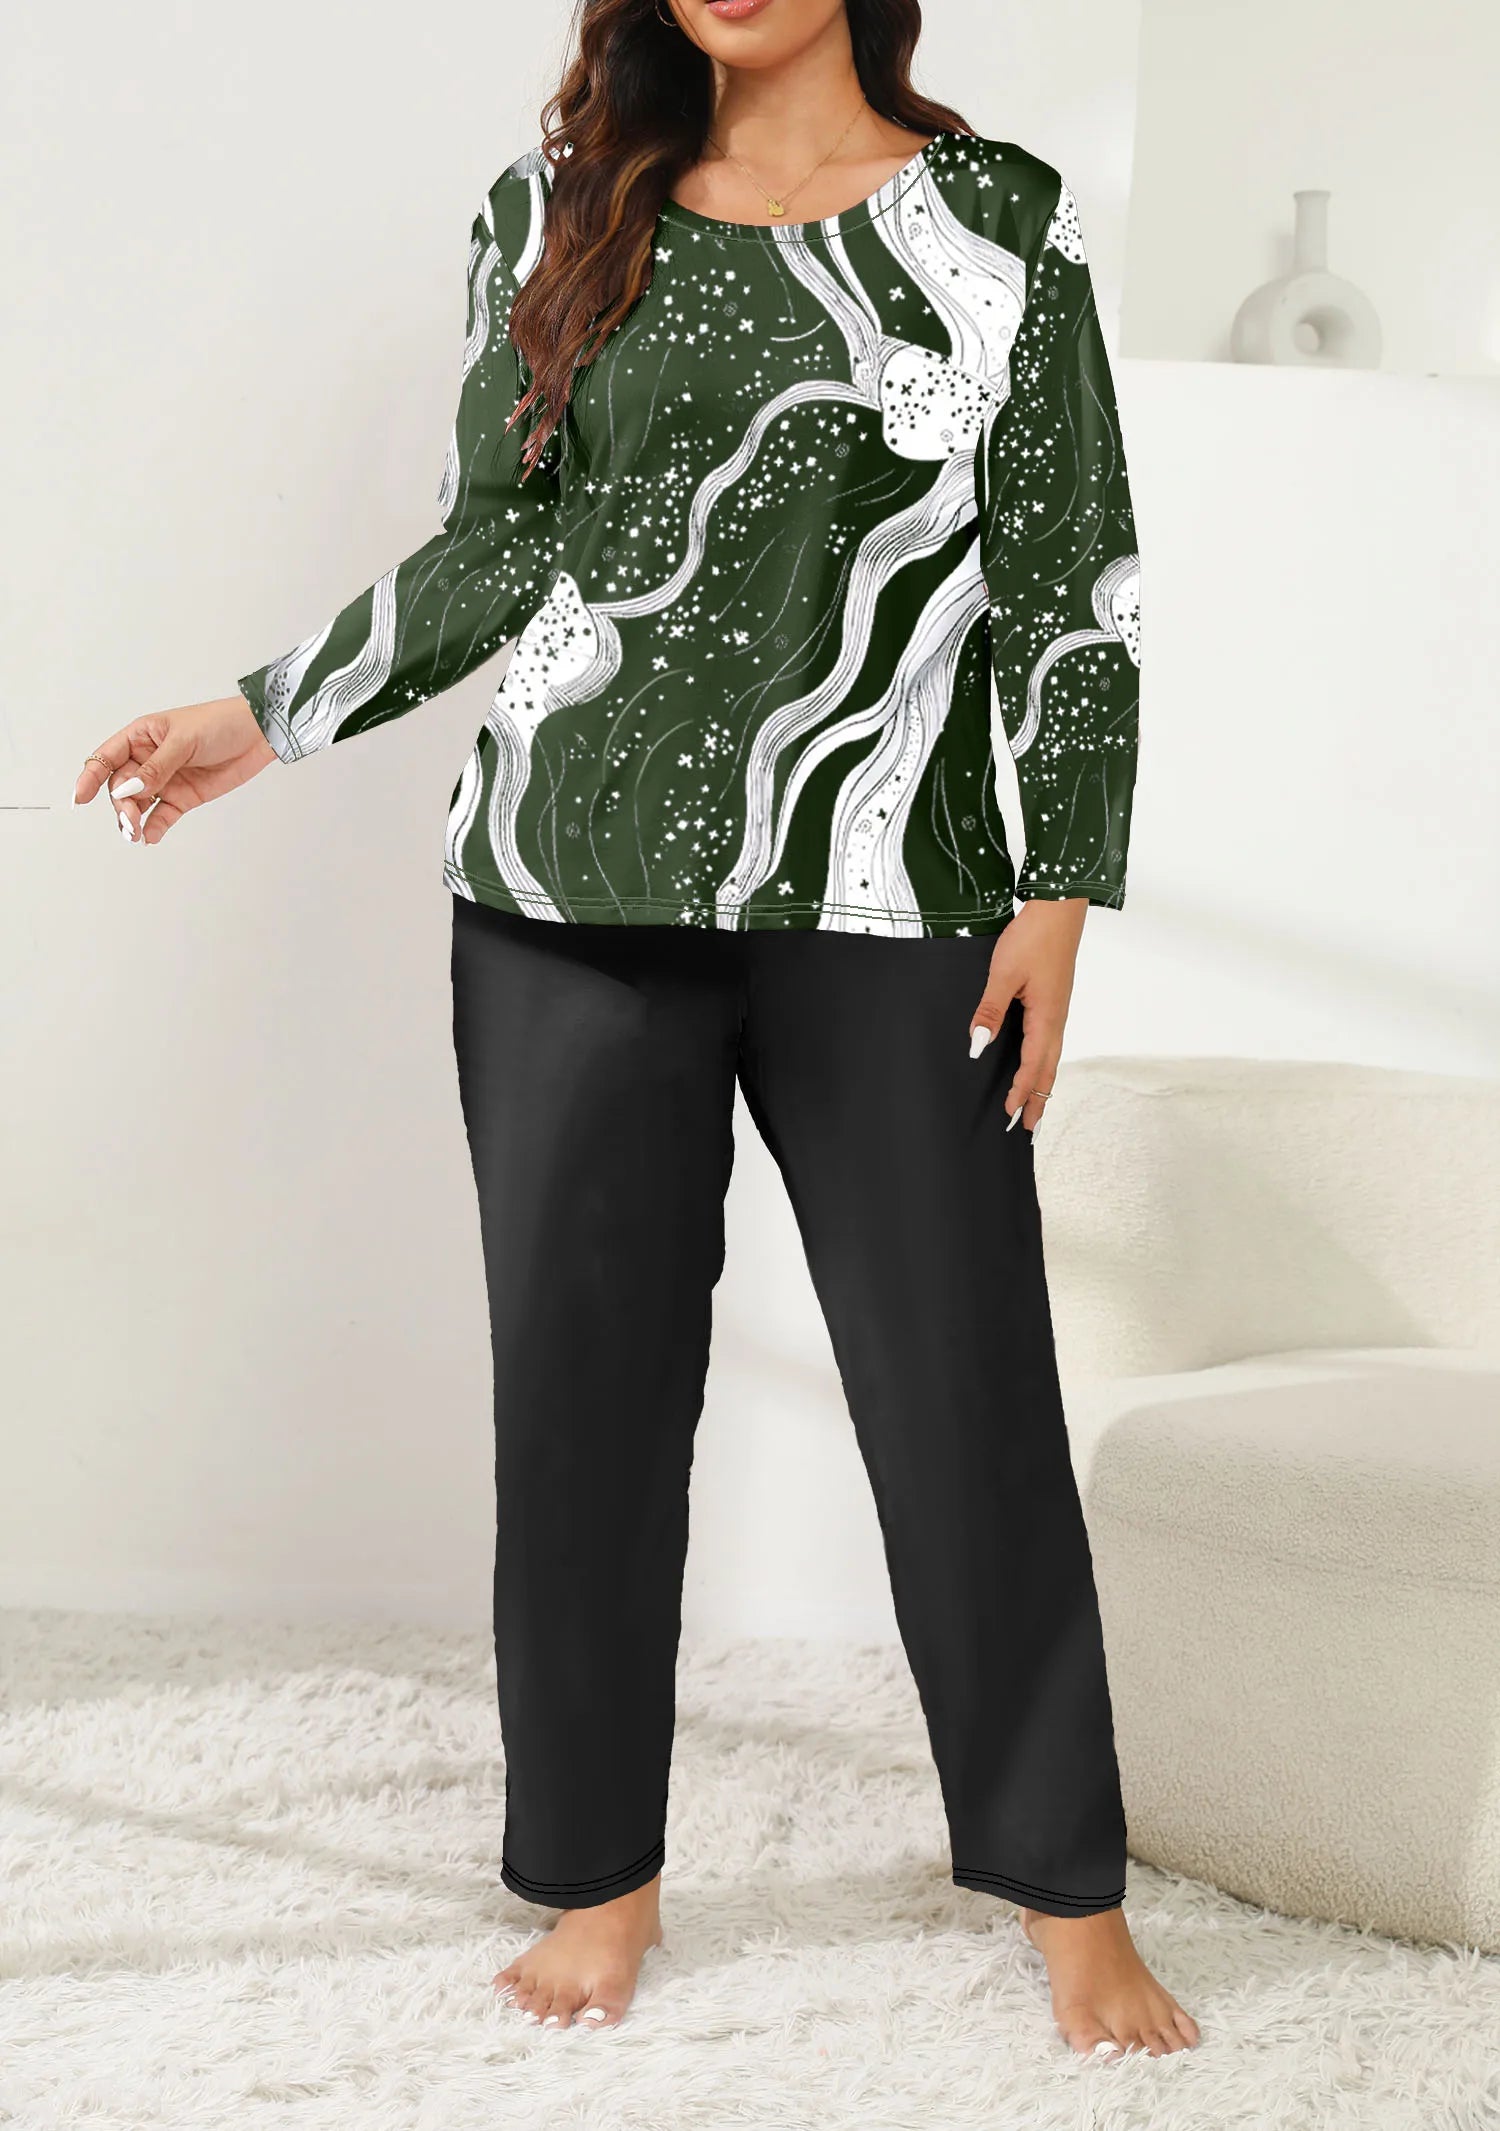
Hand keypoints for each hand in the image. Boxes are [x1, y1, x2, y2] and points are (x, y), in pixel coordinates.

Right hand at [71, 695, 275, 842]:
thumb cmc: (219, 724)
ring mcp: (165, 780)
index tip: (80, 798)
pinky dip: (155, 827)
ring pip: (138, 804)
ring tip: (136, 833)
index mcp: (141, 736)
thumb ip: (157, 768)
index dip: (90, 777)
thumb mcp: (184, 741)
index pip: (107, 758)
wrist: (258, 735)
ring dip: (133, 819)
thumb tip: (130, 789)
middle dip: (120, 805)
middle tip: (129, 821)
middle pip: (121, 787)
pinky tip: (151, 837)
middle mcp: (148, 760)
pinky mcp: (184, 797)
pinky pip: (162, 816)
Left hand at [968, 899, 1088, 1133]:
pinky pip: (1050, 1041)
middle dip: (1038, 1100)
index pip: (1032, 1066)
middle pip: (1048, 1070)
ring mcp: (1057, 1011)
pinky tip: (1035, 1063)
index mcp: (1046, 1018)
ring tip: (1034, 1105)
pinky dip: (1043, 1062)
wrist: (1059, 908)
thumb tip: (977, 1045)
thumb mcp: (1003, 974)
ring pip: (1051, 1057)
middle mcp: (1056, 1019)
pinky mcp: (1054, 1001)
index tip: (1008, 1115)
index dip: (1019, 1092)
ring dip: (1042, 1083)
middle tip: (1028, 1128)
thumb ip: (990, 1011)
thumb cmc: (1034, 937)